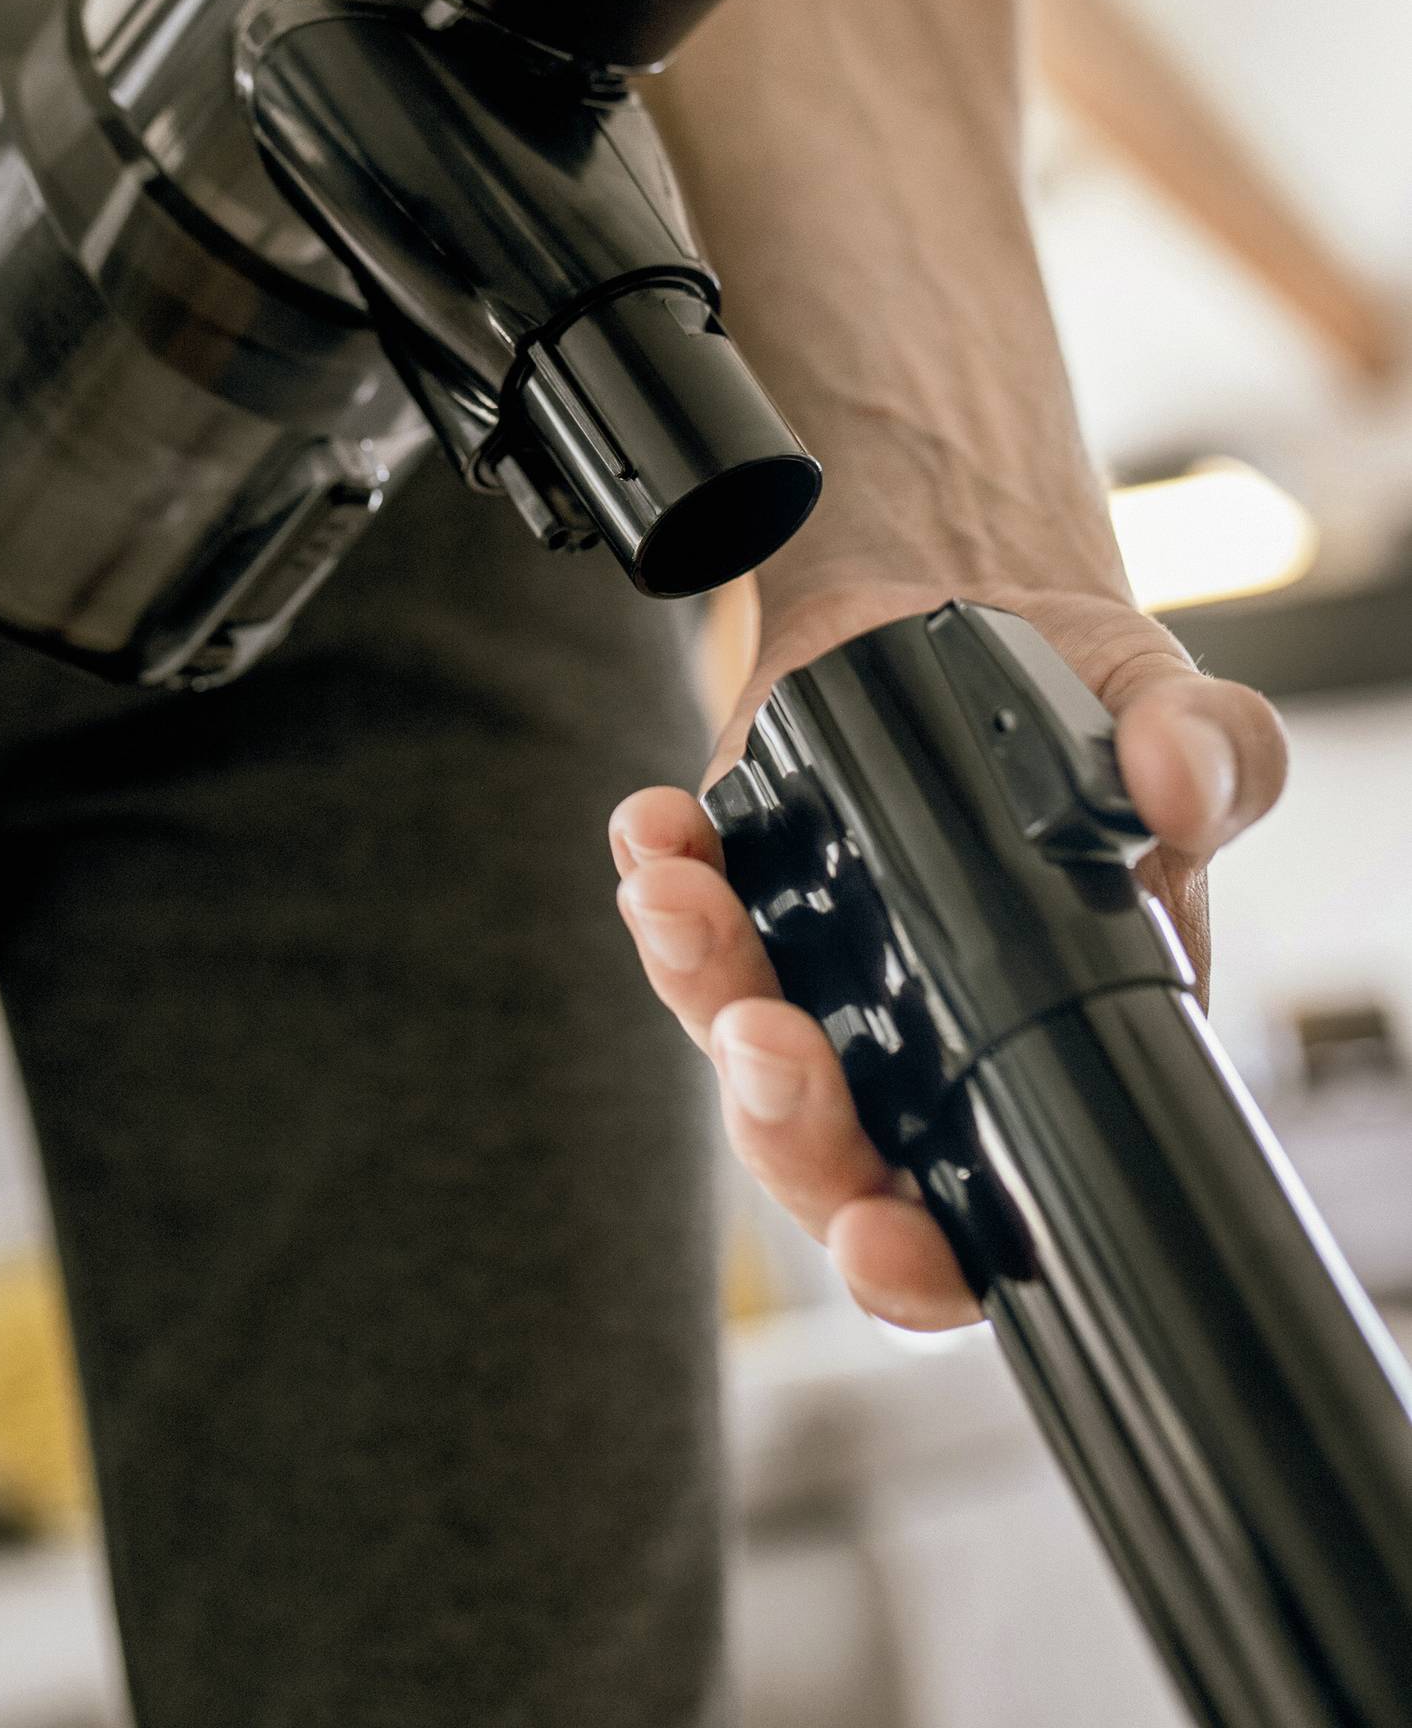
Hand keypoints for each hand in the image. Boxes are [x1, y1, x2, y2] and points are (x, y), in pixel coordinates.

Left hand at [611, 582, 1286, 1329]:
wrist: (986, 607)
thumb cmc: (1097, 709)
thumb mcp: (1173, 717)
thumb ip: (1213, 756)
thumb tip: (1181, 785)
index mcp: (1042, 1055)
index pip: (983, 1224)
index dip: (925, 1263)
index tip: (881, 1240)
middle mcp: (922, 1053)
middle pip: (832, 1158)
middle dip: (786, 1126)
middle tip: (770, 1040)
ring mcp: (822, 979)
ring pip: (738, 1044)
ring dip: (698, 986)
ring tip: (681, 901)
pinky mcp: (747, 895)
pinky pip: (686, 922)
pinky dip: (659, 878)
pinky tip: (658, 825)